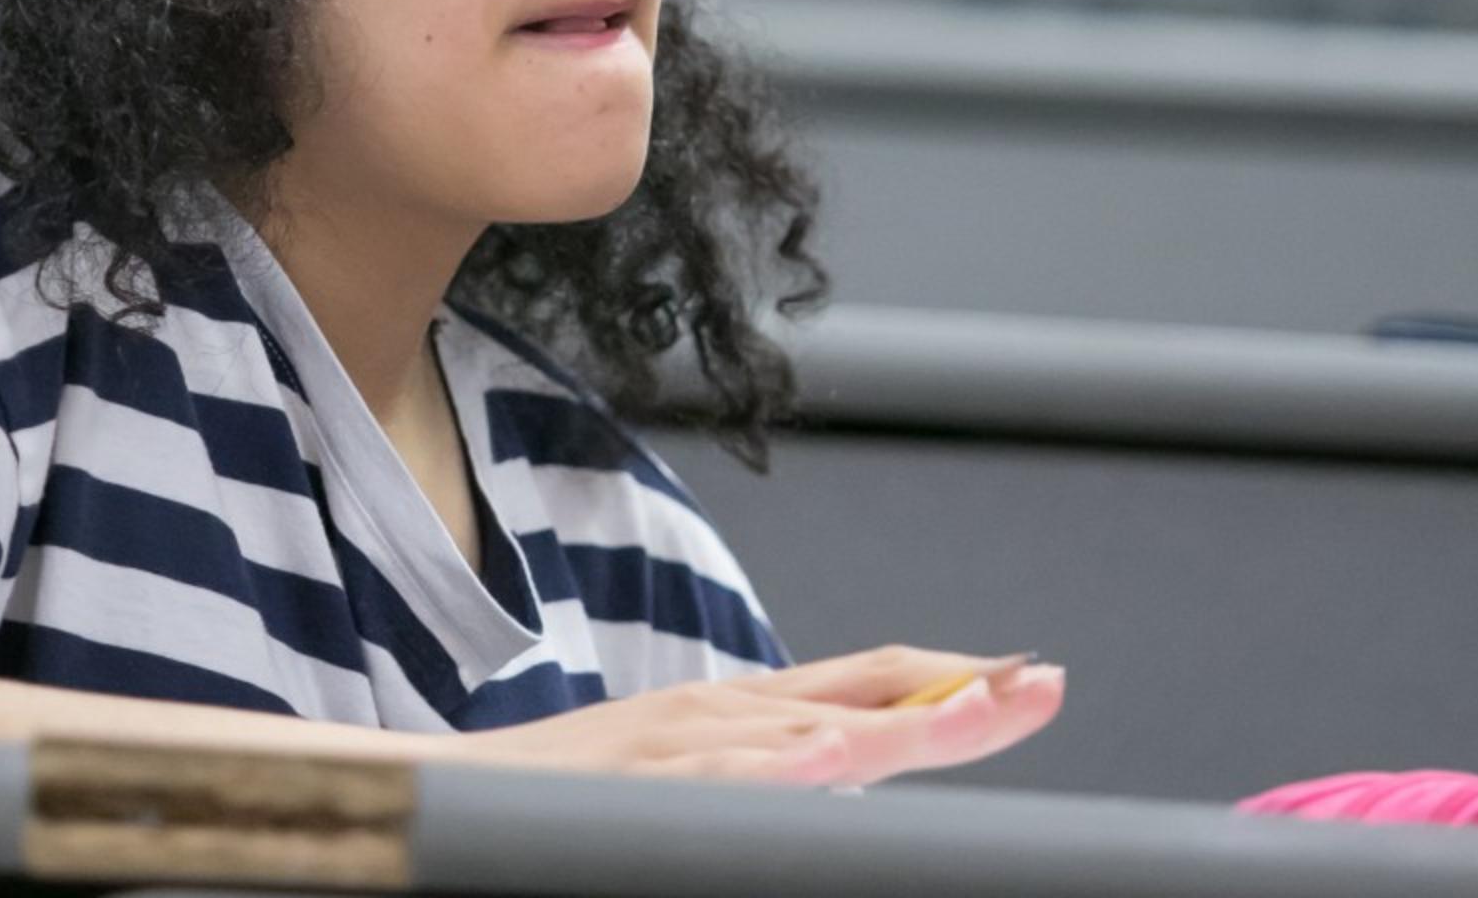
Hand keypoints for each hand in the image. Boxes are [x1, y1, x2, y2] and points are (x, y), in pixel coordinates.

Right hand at [442, 645, 1062, 786]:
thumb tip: (850, 782)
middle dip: (959, 697)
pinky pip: (715, 777)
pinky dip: (776, 769)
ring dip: (898, 725)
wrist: (437, 788)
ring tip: (978, 715)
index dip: (956, 685)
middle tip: (1040, 687)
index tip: (1034, 682)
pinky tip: (831, 767)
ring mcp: (676, 743)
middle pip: (863, 696)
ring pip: (805, 728)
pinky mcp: (629, 778)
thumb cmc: (570, 795)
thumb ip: (769, 774)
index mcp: (743, 713)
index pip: (872, 685)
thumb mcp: (688, 774)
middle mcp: (720, 712)